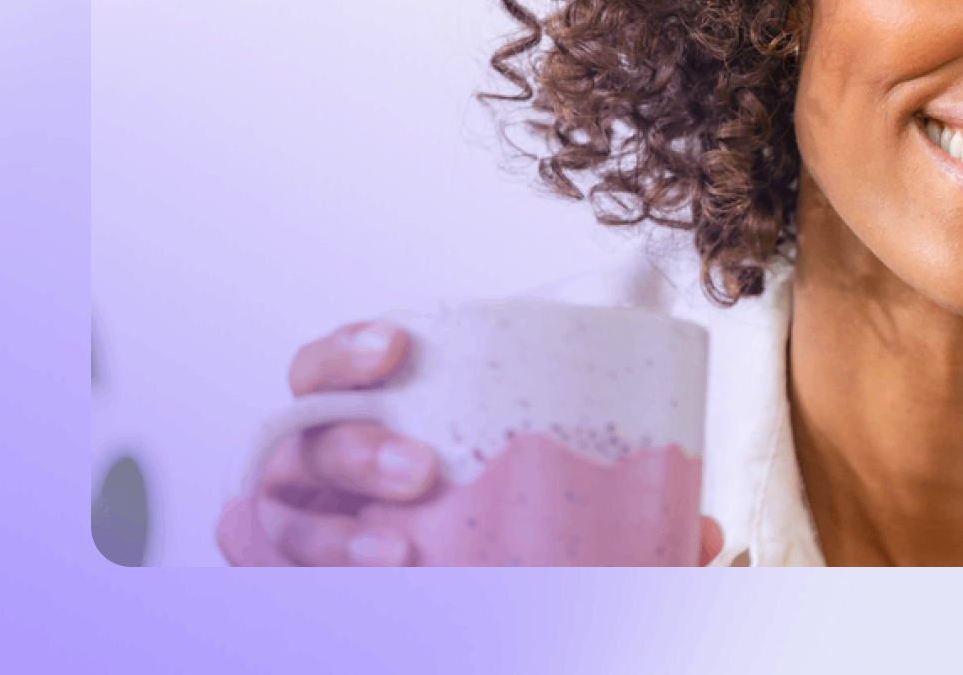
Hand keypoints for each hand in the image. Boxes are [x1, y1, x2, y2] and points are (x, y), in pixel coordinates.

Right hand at [214, 319, 727, 565]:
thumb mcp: (564, 520)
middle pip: (299, 438)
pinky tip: (333, 583)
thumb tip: (707, 533)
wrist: (483, 618)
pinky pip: (255, 572)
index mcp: (381, 423)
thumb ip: (628, 522)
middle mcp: (323, 472)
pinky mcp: (286, 582)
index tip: (398, 345)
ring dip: (328, 531)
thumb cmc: (506, 547)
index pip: (329, 368)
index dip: (347, 349)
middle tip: (421, 469)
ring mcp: (298, 529)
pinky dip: (278, 573)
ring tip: (397, 557)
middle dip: (351, 445)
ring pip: (270, 514)